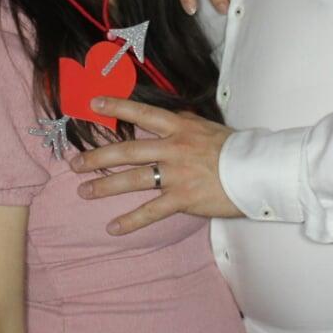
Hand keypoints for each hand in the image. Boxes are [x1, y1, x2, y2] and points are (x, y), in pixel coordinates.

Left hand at [69, 97, 241, 234]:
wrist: (257, 171)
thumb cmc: (235, 149)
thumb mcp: (206, 127)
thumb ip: (183, 124)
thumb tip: (165, 118)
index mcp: (179, 127)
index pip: (142, 113)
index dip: (117, 107)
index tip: (93, 104)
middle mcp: (173, 148)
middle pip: (127, 151)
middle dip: (97, 157)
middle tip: (75, 164)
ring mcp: (176, 174)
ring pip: (132, 179)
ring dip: (105, 186)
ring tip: (84, 191)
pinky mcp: (183, 198)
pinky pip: (151, 211)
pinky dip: (130, 221)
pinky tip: (113, 227)